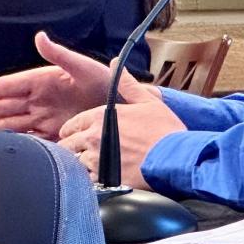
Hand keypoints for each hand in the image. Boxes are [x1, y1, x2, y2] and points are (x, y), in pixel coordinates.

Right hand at [0, 32, 158, 139]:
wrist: (127, 111)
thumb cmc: (107, 84)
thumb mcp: (86, 67)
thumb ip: (62, 55)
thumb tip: (40, 37)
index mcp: (46, 80)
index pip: (11, 85)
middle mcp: (42, 99)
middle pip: (5, 106)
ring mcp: (46, 118)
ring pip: (11, 123)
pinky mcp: (54, 134)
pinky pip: (27, 138)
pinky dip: (9, 141)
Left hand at [57, 84, 185, 188]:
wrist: (174, 158)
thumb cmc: (164, 130)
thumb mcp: (147, 101)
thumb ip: (127, 83)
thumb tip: (115, 63)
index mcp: (101, 117)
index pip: (73, 124)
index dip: (70, 129)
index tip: (71, 133)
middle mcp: (94, 138)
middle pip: (68, 145)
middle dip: (70, 147)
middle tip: (74, 151)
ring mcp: (98, 160)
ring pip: (76, 163)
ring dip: (79, 163)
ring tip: (86, 165)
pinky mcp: (105, 179)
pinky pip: (87, 180)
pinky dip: (90, 178)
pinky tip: (97, 177)